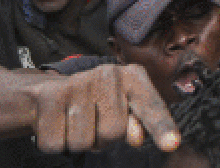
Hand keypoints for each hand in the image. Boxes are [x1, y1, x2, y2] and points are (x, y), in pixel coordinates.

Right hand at [25, 64, 179, 154]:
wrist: (47, 92)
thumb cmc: (96, 105)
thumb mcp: (122, 110)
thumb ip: (138, 123)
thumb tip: (137, 138)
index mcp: (133, 77)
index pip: (150, 106)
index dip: (161, 126)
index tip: (172, 144)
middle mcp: (108, 74)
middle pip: (114, 133)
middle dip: (102, 139)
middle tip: (93, 122)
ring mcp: (77, 83)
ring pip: (83, 142)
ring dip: (77, 142)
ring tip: (74, 122)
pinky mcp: (49, 97)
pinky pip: (56, 144)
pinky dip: (56, 143)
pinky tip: (56, 123)